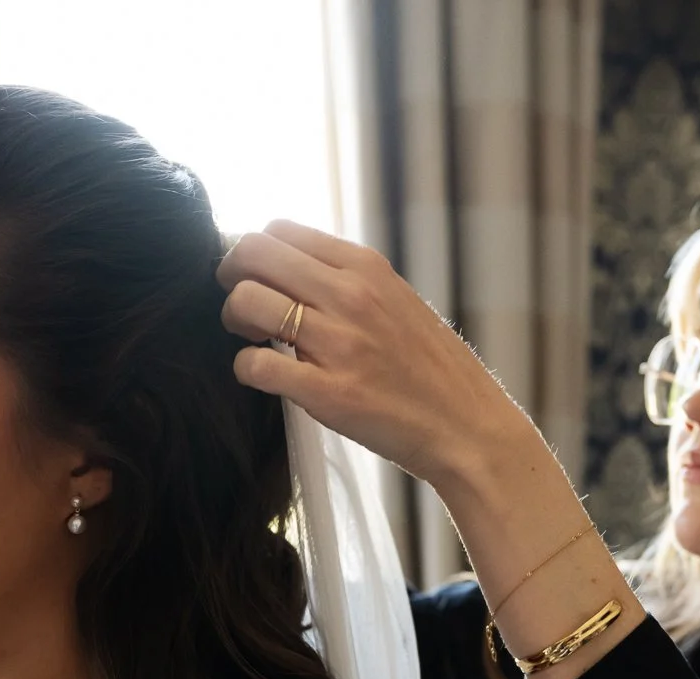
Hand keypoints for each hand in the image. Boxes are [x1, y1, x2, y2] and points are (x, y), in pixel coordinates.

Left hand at [217, 220, 551, 492]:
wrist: (468, 428)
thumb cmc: (432, 371)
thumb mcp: (397, 302)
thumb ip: (347, 282)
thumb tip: (291, 270)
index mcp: (366, 268)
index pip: (280, 230)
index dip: (252, 253)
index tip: (254, 277)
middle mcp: (350, 296)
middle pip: (253, 254)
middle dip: (231, 277)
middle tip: (241, 308)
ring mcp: (338, 343)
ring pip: (246, 302)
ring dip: (234, 321)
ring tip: (253, 341)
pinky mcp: (328, 393)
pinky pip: (255, 365)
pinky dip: (246, 369)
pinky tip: (263, 376)